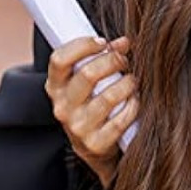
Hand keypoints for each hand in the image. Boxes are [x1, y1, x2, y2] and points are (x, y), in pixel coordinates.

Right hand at [45, 35, 137, 187]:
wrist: (96, 148)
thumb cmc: (94, 103)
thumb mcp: (88, 82)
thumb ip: (101, 57)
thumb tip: (124, 42)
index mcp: (56, 87)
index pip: (59, 59)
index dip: (83, 45)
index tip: (103, 42)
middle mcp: (62, 107)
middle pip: (89, 74)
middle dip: (114, 61)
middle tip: (124, 61)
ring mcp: (78, 127)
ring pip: (110, 95)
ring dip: (128, 83)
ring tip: (133, 80)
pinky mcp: (96, 144)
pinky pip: (122, 118)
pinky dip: (134, 105)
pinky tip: (135, 100)